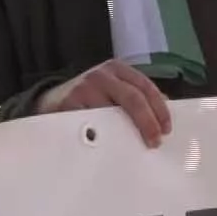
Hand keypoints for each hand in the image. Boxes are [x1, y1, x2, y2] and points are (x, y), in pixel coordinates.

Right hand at [35, 59, 171, 147]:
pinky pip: (93, 123)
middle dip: (148, 122)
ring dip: (126, 132)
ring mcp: (84, 88)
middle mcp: (101, 75)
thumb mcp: (112, 89)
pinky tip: (111, 145)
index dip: (159, 109)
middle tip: (154, 141)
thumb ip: (135, 97)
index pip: (145, 86)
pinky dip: (104, 136)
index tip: (166, 129)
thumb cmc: (88, 98)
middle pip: (133, 98)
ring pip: (113, 113)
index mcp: (116, 69)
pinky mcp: (69, 104)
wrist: (51, 99)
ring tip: (134, 146)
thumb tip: (161, 117)